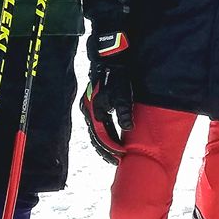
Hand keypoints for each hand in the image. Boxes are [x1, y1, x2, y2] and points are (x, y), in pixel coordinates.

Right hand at [78, 30, 132, 163]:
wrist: (110, 58)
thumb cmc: (117, 75)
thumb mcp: (123, 94)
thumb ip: (124, 112)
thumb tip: (129, 128)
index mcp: (95, 111)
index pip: (102, 136)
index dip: (111, 148)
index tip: (120, 157)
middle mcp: (89, 110)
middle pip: (96, 136)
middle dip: (105, 149)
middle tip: (115, 160)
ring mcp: (90, 106)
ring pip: (95, 130)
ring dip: (103, 142)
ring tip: (111, 152)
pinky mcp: (94, 102)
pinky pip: (97, 122)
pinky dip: (102, 132)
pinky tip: (109, 134)